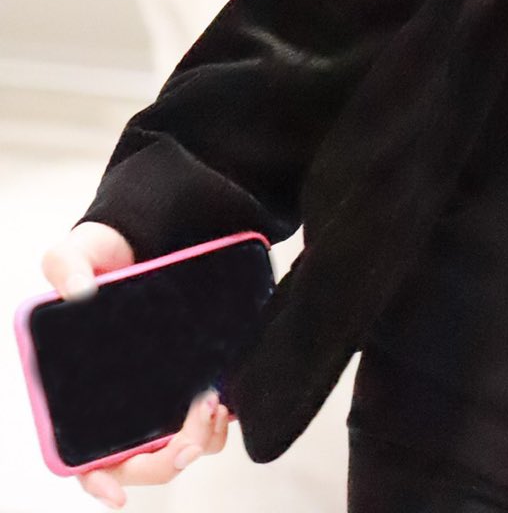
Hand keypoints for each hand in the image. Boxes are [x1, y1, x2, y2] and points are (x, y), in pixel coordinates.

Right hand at [39, 224, 232, 503]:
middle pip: (137, 462)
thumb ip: (66, 266)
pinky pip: (203, 423)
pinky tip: (223, 400)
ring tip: (211, 403)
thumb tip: (77, 291)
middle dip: (165, 459)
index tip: (117, 493)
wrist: (142, 238)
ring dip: (197, 440)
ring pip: (175, 448)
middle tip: (188, 433)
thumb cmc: (101, 256)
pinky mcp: (187, 382)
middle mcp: (119, 405)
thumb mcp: (76, 253)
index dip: (98, 482)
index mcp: (82, 394)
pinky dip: (215, 424)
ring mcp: (155, 397)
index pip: (83, 457)